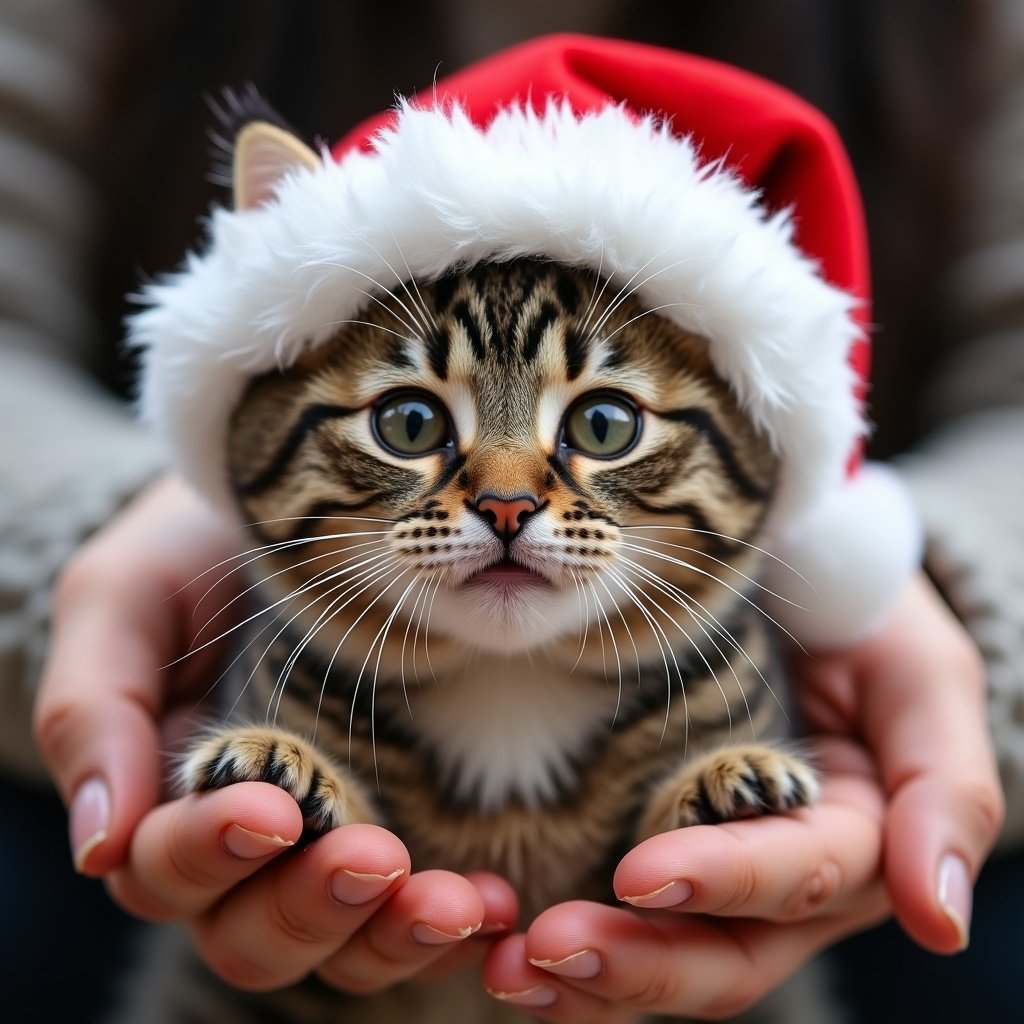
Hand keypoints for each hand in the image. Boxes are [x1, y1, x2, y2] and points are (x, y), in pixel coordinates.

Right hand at [33, 476, 514, 990]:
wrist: (295, 512)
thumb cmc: (194, 556)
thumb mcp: (125, 598)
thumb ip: (93, 708)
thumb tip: (100, 845)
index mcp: (167, 800)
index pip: (167, 870)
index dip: (210, 854)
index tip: (272, 809)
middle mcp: (247, 846)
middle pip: (254, 934)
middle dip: (311, 906)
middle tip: (375, 856)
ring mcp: (332, 843)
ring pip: (342, 946)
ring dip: (393, 936)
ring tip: (455, 904)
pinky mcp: (408, 827)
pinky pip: (417, 914)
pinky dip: (455, 928)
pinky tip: (496, 907)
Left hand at [478, 574, 1003, 1020]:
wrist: (797, 574)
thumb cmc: (866, 620)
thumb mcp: (922, 681)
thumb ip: (944, 791)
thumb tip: (937, 923)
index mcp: (851, 843)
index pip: (792, 880)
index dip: (723, 881)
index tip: (638, 874)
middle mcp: (780, 877)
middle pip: (722, 953)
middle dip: (638, 962)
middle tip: (548, 950)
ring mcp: (713, 865)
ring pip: (660, 952)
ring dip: (587, 975)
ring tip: (508, 967)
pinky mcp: (648, 832)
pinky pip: (614, 910)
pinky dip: (564, 935)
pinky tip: (503, 941)